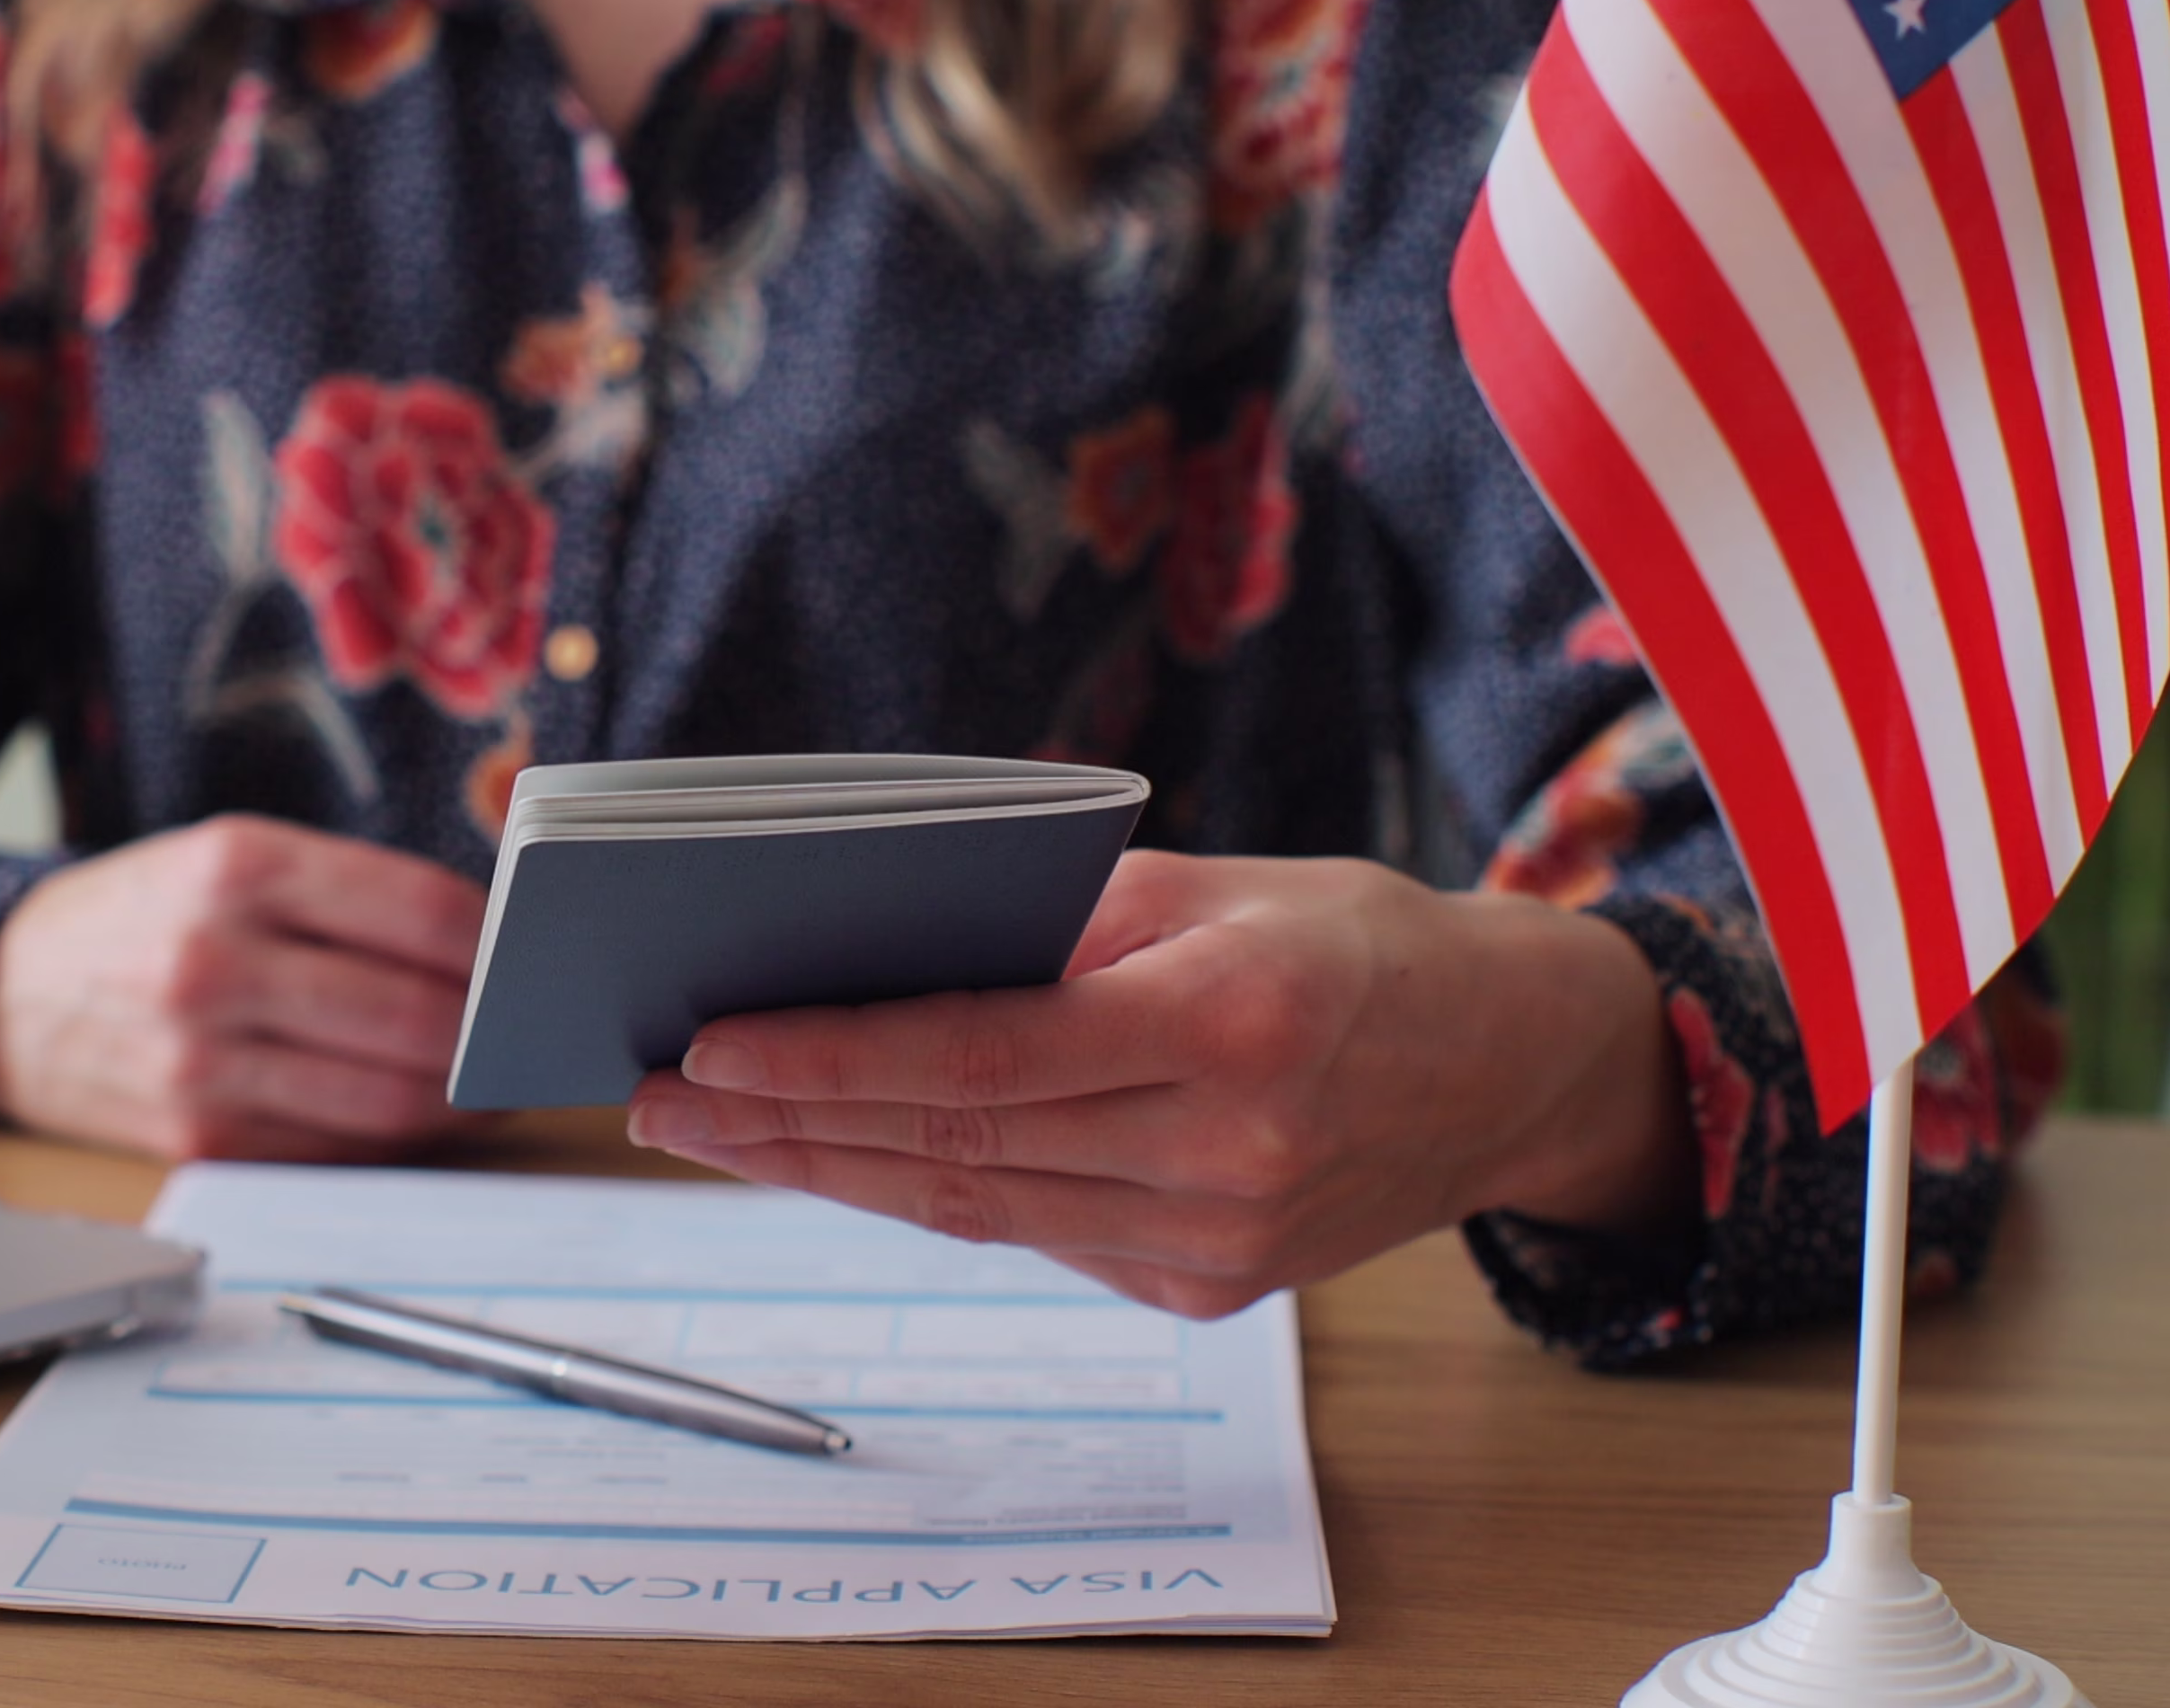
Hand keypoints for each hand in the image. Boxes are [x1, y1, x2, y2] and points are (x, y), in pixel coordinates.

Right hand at [0, 815, 493, 1161]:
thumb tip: (488, 950)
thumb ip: (349, 893)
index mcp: (237, 866)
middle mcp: (217, 959)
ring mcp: (202, 1058)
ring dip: (459, 1100)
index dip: (500, 947)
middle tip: (528, 1034)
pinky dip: (391, 1137)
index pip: (423, 913)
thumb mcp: (226, 856)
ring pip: (387, 1097)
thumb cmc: (140, 918)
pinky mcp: (194, 1137)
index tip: (531, 958)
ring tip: (490, 1084)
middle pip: (418, 1016)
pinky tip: (415, 1116)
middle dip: (494, 1034)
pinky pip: (334, 1148)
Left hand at [622, 851, 1691, 1316]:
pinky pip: (1035, 1231)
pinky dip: (926, 1189)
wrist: (1515, 1066)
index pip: (986, 1054)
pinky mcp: (1209, 1287)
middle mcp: (1231, 1150)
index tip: (708, 1044)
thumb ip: (1055, 918)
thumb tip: (871, 941)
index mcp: (1235, 1024)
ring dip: (826, 1168)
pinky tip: (832, 1153)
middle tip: (654, 1094)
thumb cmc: (1355, 940)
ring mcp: (1223, 1239)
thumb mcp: (1220, 883)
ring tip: (705, 1126)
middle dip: (785, 1124)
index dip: (834, 1058)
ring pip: (977, 1208)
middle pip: (957, 1146)